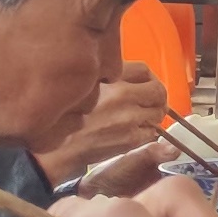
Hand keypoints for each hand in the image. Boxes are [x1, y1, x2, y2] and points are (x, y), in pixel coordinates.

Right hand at [39, 67, 178, 186]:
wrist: (59, 146)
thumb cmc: (66, 116)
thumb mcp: (84, 85)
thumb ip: (106, 78)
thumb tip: (127, 79)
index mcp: (110, 77)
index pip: (144, 70)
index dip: (149, 78)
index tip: (146, 84)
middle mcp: (123, 94)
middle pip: (158, 90)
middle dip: (157, 97)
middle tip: (151, 103)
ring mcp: (129, 117)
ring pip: (159, 112)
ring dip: (153, 115)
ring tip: (142, 118)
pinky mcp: (131, 138)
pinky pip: (152, 132)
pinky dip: (147, 132)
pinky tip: (135, 131)